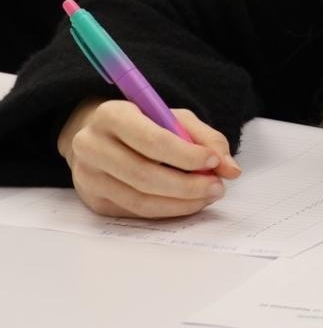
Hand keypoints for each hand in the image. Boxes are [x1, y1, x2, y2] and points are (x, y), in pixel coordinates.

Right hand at [57, 98, 242, 217]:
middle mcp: (92, 146)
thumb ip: (207, 139)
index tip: (213, 161)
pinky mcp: (94, 200)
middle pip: (144, 175)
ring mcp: (88, 176)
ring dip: (181, 203)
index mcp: (111, 115)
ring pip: (140, 199)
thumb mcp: (175, 118)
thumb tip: (230, 169)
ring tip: (208, 195)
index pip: (151, 140)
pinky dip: (168, 210)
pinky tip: (188, 203)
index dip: (185, 155)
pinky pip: (136, 212)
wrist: (100, 136)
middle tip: (218, 187)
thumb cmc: (143, 124)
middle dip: (188, 185)